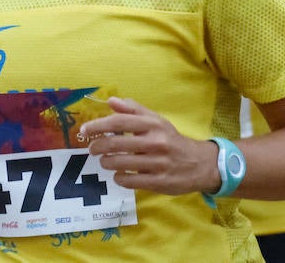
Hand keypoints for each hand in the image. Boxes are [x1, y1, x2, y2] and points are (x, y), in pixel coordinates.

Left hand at [79, 97, 221, 195]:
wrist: (199, 163)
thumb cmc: (172, 140)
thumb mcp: (157, 121)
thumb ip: (134, 110)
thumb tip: (111, 101)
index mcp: (153, 125)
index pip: (119, 122)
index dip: (99, 125)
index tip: (85, 130)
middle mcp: (156, 142)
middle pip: (117, 144)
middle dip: (99, 146)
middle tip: (92, 149)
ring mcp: (158, 163)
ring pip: (121, 163)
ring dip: (107, 163)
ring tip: (105, 161)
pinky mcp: (159, 182)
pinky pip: (131, 181)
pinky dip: (120, 178)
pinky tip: (119, 175)